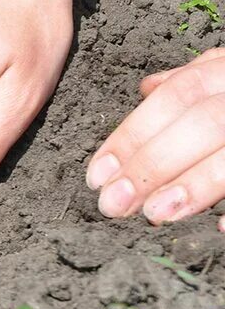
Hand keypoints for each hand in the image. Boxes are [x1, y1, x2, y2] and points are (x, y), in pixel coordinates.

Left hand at [87, 47, 224, 233]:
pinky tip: (220, 229)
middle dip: (153, 163)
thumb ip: (201, 79)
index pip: (180, 96)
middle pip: (207, 122)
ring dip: (198, 184)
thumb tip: (149, 89)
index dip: (134, 134)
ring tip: (155, 215)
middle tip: (113, 204)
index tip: (97, 174)